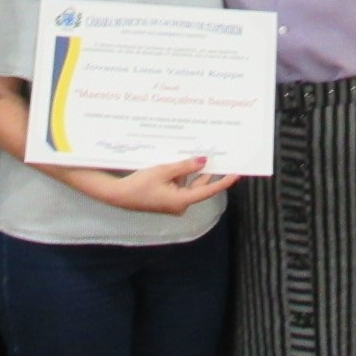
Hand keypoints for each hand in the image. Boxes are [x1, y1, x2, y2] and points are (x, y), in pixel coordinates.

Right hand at [59, 157, 238, 214]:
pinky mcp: (166, 197)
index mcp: (182, 201)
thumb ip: (185, 166)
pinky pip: (179, 184)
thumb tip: (204, 161)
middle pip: (200, 186)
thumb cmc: (139, 184)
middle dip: (208, 171)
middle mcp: (181, 203)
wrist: (118, 195)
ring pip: (189, 183)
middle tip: (221, 155)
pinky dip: (182, 173)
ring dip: (193, 170)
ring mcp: (173, 201)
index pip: (209, 190)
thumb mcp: (163, 171)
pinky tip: (183, 158)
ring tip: (202, 151)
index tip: (237, 173)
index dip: (224, 181)